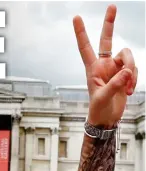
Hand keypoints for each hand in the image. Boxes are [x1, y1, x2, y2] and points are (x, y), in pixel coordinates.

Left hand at [73, 5, 137, 126]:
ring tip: (128, 88)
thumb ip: (115, 84)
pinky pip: (135, 68)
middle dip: (109, 23)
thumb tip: (127, 71)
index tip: (76, 17)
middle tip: (112, 6)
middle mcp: (104, 64)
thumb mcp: (103, 98)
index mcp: (92, 68)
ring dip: (132, 71)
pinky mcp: (126, 73)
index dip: (81, 33)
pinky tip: (129, 91)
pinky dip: (135, 79)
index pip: (85, 47)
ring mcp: (116, 67)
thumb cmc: (98, 109)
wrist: (107, 118)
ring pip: (129, 56)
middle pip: (107, 39)